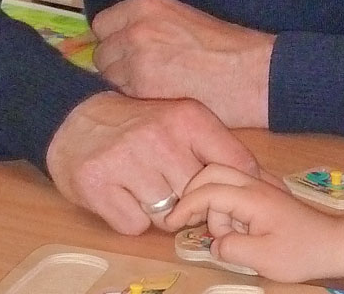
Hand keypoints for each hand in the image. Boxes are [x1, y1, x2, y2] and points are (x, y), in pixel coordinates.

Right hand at [45, 91, 258, 233]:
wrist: (73, 117)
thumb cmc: (139, 125)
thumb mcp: (184, 121)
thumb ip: (222, 149)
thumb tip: (270, 184)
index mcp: (189, 117)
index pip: (237, 164)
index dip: (238, 189)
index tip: (233, 197)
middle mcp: (161, 136)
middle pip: (201, 198)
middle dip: (192, 202)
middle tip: (173, 188)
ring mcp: (128, 160)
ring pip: (167, 217)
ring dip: (159, 212)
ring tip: (144, 186)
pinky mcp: (98, 183)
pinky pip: (133, 225)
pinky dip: (130, 218)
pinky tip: (122, 193)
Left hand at [91, 0, 275, 127]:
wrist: (251, 73)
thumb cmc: (228, 47)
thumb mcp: (183, 19)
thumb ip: (149, 25)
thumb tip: (122, 41)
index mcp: (147, 5)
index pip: (102, 24)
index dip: (114, 40)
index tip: (128, 52)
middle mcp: (135, 29)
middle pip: (102, 54)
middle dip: (117, 66)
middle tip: (145, 77)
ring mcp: (135, 60)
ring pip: (110, 79)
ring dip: (125, 86)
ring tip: (154, 91)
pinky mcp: (142, 90)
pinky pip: (122, 98)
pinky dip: (135, 103)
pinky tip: (158, 103)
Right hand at [164, 163, 343, 282]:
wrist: (334, 244)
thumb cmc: (301, 251)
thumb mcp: (262, 258)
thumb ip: (231, 248)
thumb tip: (214, 243)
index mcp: (252, 196)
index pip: (209, 190)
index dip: (186, 206)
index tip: (171, 224)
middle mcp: (254, 184)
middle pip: (212, 172)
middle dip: (194, 195)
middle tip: (187, 222)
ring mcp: (259, 187)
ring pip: (222, 180)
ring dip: (212, 204)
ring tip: (225, 236)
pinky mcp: (263, 196)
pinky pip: (233, 189)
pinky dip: (222, 204)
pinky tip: (229, 227)